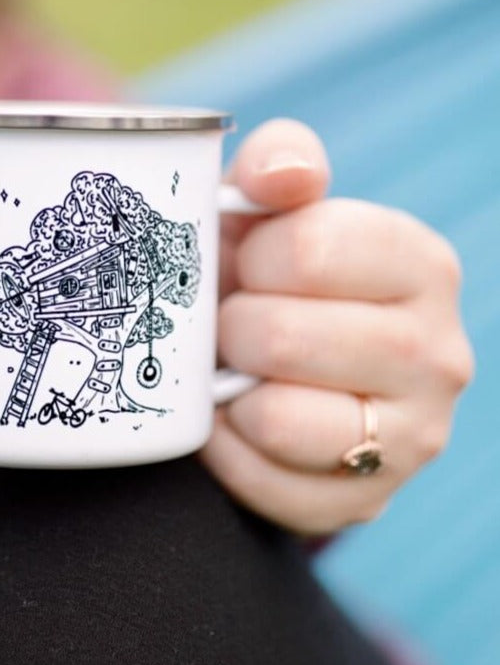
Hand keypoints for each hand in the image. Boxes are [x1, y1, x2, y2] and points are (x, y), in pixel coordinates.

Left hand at [201, 119, 474, 537]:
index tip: (249, 265)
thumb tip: (280, 172)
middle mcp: (438, 353)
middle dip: (228, 327)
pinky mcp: (368, 501)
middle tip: (228, 326)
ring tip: (232, 373)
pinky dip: (227, 452)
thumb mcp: (273, 210)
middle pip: (279, 335)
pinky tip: (232, 423)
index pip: (308, 247)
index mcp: (421, 265)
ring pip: (277, 417)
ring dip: (227, 392)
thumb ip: (279, 163)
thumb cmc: (271, 280)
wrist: (278, 375)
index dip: (250, 257)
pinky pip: (265, 482)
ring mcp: (413, 437)